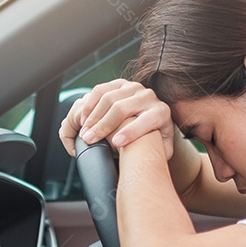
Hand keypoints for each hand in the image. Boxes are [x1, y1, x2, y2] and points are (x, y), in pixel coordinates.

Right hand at [58, 79, 174, 159]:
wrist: (152, 117)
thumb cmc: (154, 138)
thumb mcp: (161, 149)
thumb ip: (158, 155)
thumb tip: (149, 163)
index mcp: (161, 112)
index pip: (146, 120)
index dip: (131, 132)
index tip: (116, 143)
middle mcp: (148, 96)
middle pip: (121, 108)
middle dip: (103, 126)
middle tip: (89, 140)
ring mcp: (133, 88)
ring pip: (108, 98)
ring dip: (93, 117)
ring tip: (84, 132)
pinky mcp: (120, 83)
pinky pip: (100, 90)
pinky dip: (89, 104)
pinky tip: (84, 119)